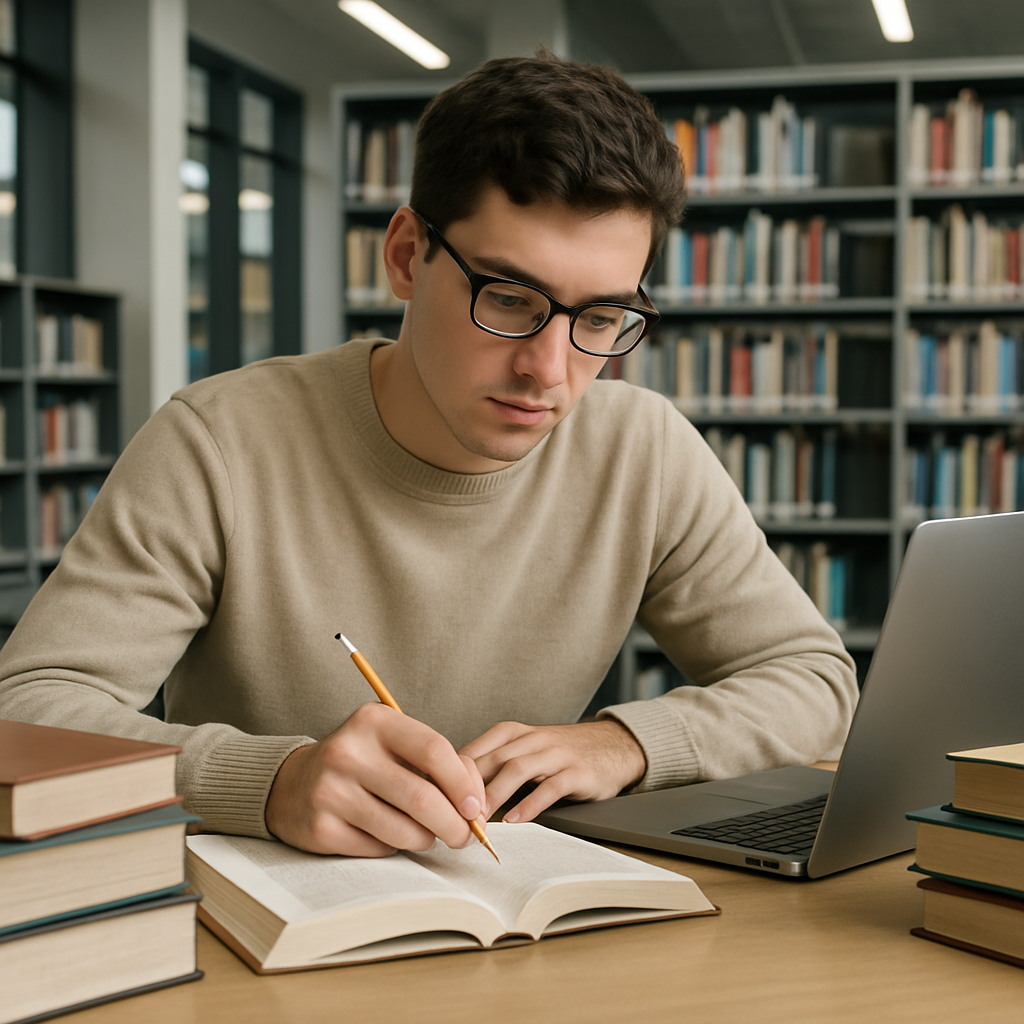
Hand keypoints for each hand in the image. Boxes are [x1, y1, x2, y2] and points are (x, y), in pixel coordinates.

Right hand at [264, 702, 486, 856]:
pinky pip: (379, 848)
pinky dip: (395, 846)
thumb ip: (438, 762)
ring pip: (404, 831)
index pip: (434, 751)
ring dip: (427, 839)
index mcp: (374, 721)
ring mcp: (331, 791)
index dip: (464, 783)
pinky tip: (386, 832)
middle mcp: (349, 752)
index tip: (476, 807)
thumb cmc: (364, 762)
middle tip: (465, 836)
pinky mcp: (321, 828)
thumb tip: (476, 803)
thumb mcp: (396, 744)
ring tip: (426, 833)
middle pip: (422, 798)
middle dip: (455, 825)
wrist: (294, 783)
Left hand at [460, 719, 646, 823]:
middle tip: (450, 817)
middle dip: (468, 789)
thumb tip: (448, 792)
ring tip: (478, 820)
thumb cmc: (558, 755)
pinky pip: (550, 787)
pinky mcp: (577, 771)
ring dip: (494, 796)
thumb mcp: (522, 751)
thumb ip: (492, 765)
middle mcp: (531, 738)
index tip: (435, 801)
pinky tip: (515, 821)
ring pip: (517, 770)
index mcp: (511, 732)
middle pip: (491, 760)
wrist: (612, 746)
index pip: (473, 751)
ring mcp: (555, 754)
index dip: (451, 776)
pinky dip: (530, 805)